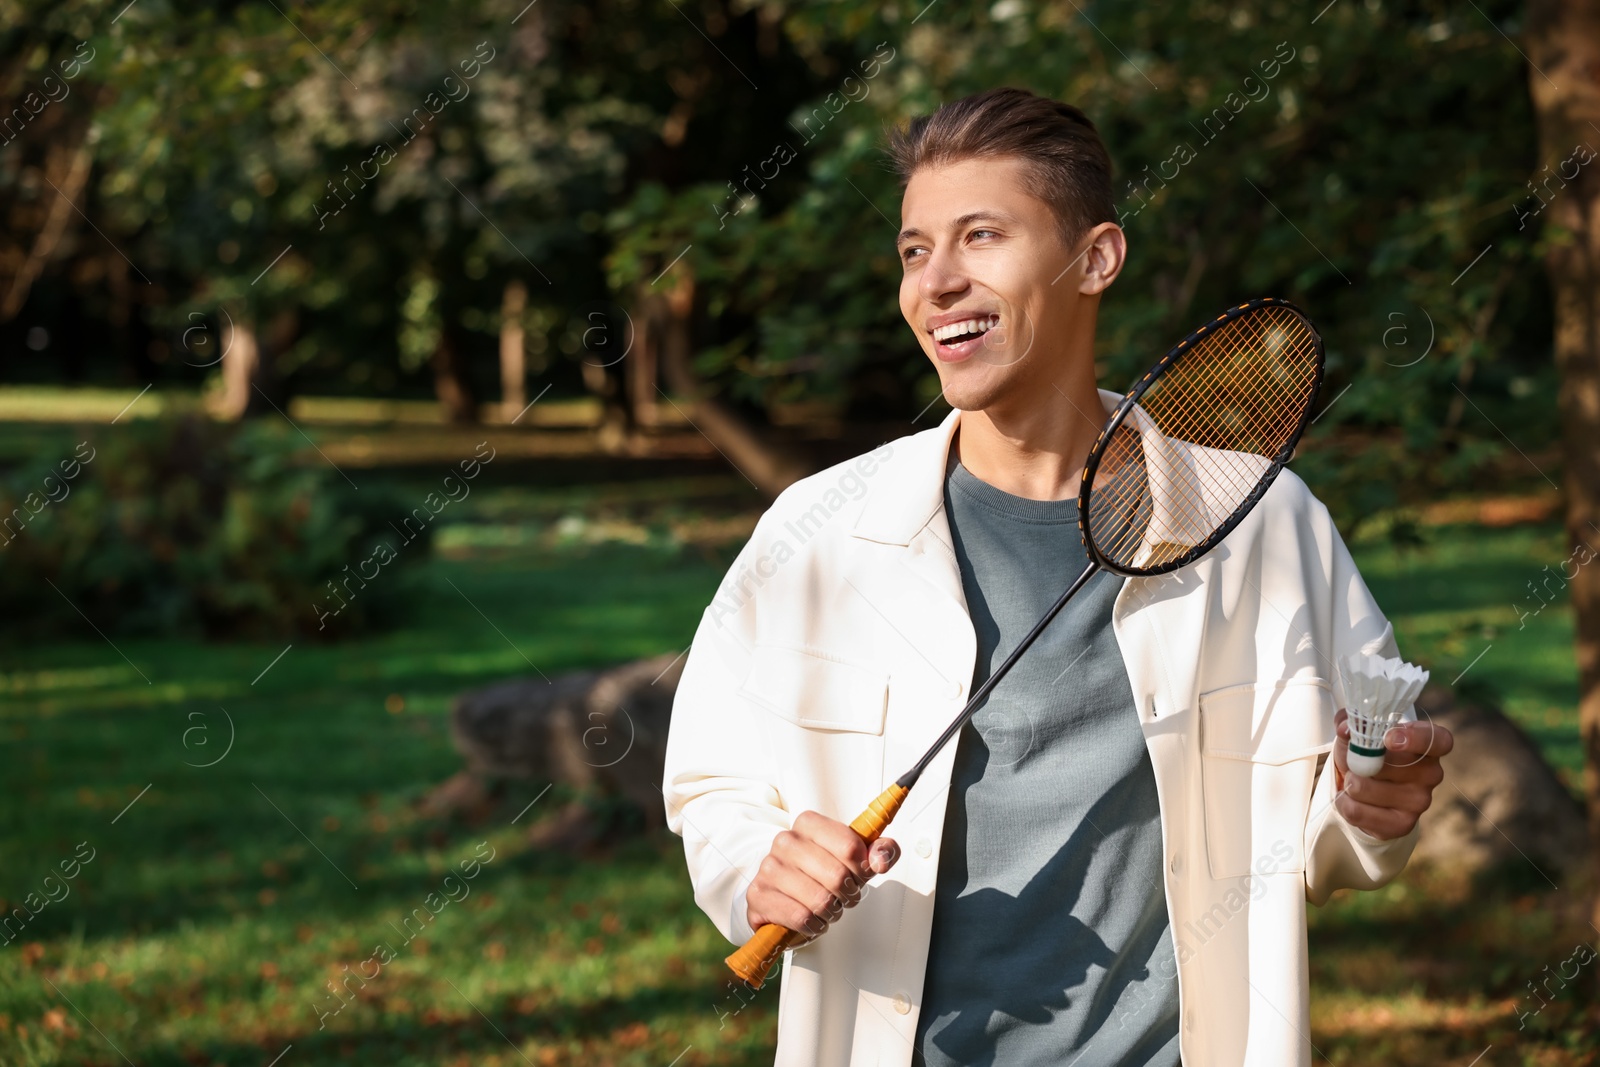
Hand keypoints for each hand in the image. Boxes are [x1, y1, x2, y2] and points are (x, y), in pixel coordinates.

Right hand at [746, 810, 899, 939]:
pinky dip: (814, 925)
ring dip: (831, 912)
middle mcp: (785, 840)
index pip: (850, 846)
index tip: (858, 875)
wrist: (782, 897)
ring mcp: (769, 867)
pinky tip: (812, 921)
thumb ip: (881, 851)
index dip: (862, 869)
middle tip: (844, 897)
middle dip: (848, 894)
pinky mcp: (758, 896)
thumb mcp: (857, 860)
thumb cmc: (823, 875)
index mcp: (808, 823)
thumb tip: (880, 860)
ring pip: (820, 899)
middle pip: (838, 876)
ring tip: (827, 908)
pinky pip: (801, 917)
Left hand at [1332, 710, 1453, 839]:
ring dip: (1348, 782)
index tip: (1388, 738)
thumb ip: (1352, 722)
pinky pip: (1357, 812)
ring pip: (1364, 788)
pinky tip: (1349, 798)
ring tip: (1352, 780)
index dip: (1415, 738)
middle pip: (1390, 765)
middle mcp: (1430, 774)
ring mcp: (1420, 801)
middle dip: (1359, 761)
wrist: (1364, 792)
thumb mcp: (1358, 733)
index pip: (1438, 740)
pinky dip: (1343, 802)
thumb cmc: (1366, 754)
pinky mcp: (1402, 824)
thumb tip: (1345, 728)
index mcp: (1428, 746)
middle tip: (1353, 761)